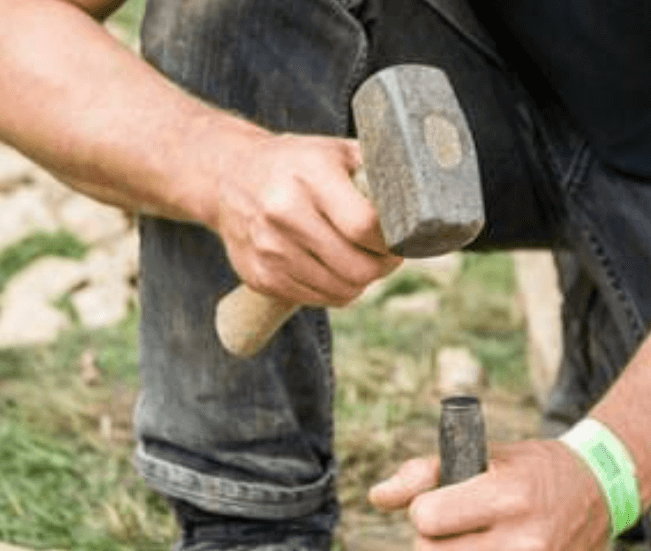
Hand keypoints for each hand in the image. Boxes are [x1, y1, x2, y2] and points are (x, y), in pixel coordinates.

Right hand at [211, 126, 401, 305]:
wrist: (227, 177)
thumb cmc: (295, 164)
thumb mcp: (333, 151)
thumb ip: (375, 171)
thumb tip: (424, 198)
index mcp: (309, 175)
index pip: (365, 226)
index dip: (391, 242)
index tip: (400, 239)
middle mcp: (284, 213)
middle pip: (356, 268)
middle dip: (383, 268)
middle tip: (389, 258)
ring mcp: (270, 249)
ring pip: (340, 291)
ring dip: (361, 283)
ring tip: (364, 263)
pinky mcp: (260, 277)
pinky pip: (317, 299)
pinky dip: (336, 291)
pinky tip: (335, 270)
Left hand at [368, 439, 609, 550]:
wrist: (599, 490)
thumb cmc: (534, 470)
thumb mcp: (484, 454)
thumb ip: (425, 472)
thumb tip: (378, 497)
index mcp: (508, 497)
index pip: (429, 518)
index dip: (421, 511)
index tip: (435, 506)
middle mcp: (522, 543)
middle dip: (424, 546)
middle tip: (440, 536)